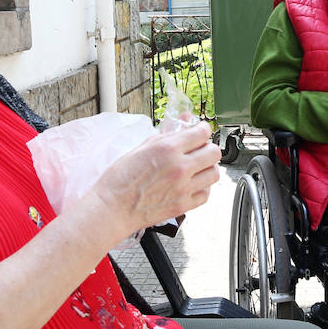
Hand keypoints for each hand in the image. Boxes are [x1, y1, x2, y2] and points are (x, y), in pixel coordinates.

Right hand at [86, 121, 220, 233]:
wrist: (112, 208)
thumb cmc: (120, 179)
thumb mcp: (141, 148)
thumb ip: (166, 134)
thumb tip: (183, 120)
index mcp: (167, 149)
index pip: (201, 133)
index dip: (202, 129)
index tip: (200, 131)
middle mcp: (179, 167)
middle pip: (214, 152)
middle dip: (208, 148)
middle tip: (200, 150)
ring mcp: (183, 188)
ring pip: (214, 173)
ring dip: (208, 168)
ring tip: (197, 168)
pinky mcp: (183, 205)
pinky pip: (206, 194)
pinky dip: (202, 188)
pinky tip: (192, 184)